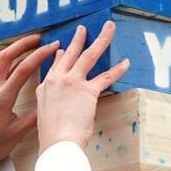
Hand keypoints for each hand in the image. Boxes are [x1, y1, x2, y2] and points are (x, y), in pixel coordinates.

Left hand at [0, 34, 59, 165]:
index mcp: (2, 98)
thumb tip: (53, 100)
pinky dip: (6, 59)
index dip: (40, 55)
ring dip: (14, 49)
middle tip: (40, 37)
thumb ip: (36, 116)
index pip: (23, 69)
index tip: (52, 47)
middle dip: (24, 43)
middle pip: (7, 56)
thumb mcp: (18, 133)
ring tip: (29, 44)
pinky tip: (16, 59)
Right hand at [36, 21, 129, 154]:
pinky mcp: (87, 90)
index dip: (60, 55)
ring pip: (88, 55)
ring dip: (101, 39)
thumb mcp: (45, 114)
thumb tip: (61, 101)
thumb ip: (52, 103)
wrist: (57, 142)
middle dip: (78, 39)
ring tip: (108, 28)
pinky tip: (125, 62)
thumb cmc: (52, 135)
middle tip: (83, 29)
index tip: (62, 48)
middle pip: (70, 53)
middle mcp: (56, 80)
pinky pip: (105, 76)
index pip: (54, 65)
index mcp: (45, 87)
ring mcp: (71, 82)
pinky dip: (117, 69)